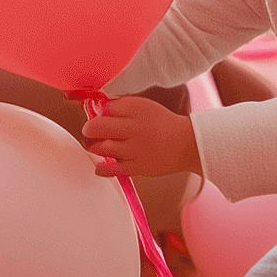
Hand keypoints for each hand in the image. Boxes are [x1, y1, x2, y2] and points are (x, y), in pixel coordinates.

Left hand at [80, 93, 199, 179]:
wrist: (187, 144)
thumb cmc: (163, 124)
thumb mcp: (144, 106)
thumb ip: (122, 107)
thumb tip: (99, 111)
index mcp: (136, 109)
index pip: (105, 108)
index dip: (98, 113)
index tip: (99, 117)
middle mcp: (134, 128)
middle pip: (97, 127)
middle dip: (89, 129)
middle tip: (90, 131)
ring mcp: (135, 149)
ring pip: (100, 148)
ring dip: (94, 147)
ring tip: (97, 145)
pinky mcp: (137, 167)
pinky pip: (111, 169)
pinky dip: (101, 168)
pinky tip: (100, 165)